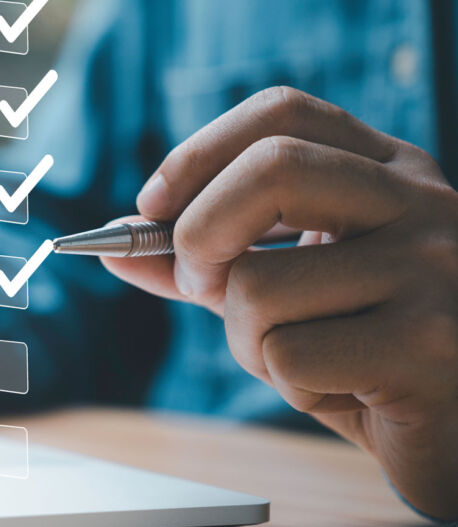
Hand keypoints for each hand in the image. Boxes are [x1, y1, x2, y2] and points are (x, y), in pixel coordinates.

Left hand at [103, 87, 457, 519]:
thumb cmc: (369, 358)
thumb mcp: (288, 294)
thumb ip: (212, 264)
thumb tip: (118, 244)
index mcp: (390, 173)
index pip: (283, 114)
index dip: (199, 153)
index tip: (152, 206)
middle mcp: (421, 204)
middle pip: (270, 169)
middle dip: (198, 234)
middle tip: (197, 285)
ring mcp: (434, 269)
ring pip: (261, 284)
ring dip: (248, 342)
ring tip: (305, 361)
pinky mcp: (431, 344)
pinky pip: (291, 355)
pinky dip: (289, 385)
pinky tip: (344, 392)